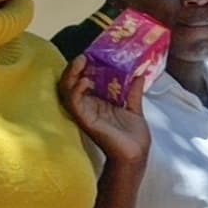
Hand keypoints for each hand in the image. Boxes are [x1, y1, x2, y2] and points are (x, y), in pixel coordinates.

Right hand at [60, 54, 148, 168]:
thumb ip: (133, 92)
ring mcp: (85, 112)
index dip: (87, 66)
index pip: (86, 79)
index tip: (93, 53)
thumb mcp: (134, 108)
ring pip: (67, 90)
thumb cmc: (133, 136)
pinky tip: (85, 82)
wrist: (136, 154)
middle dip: (75, 68)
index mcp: (98, 101)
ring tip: (81, 62)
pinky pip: (73, 103)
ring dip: (72, 74)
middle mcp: (88, 105)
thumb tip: (139, 74)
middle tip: (84, 56)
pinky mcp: (85, 120)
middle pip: (72, 82)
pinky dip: (77, 90)